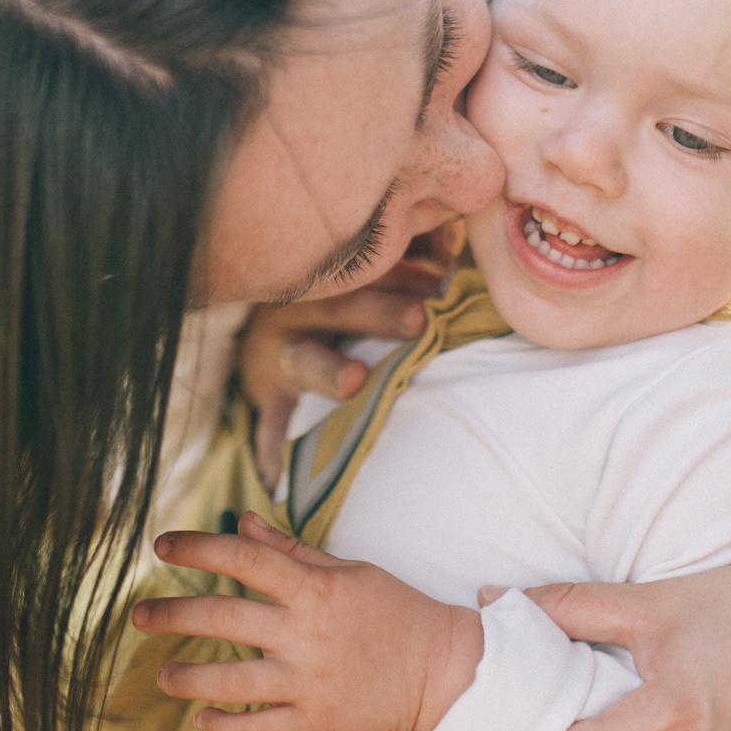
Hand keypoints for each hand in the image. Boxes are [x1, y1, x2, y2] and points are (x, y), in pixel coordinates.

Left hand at [129, 514, 482, 730]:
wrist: (445, 671)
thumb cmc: (395, 612)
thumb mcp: (349, 571)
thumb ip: (291, 551)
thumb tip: (242, 522)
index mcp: (314, 588)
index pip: (243, 558)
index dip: (197, 547)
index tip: (161, 545)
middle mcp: (306, 633)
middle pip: (221, 617)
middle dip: (171, 614)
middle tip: (139, 615)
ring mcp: (309, 682)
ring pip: (229, 680)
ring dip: (186, 677)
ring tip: (163, 675)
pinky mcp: (316, 724)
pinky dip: (223, 727)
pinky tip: (202, 720)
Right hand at [236, 225, 461, 470]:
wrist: (267, 335)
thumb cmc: (338, 302)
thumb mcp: (362, 276)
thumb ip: (411, 262)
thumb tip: (464, 254)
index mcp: (330, 275)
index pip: (366, 267)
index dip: (401, 270)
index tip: (440, 276)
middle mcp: (300, 309)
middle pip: (341, 307)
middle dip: (380, 313)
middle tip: (420, 319)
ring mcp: (280, 355)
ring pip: (304, 360)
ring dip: (330, 370)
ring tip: (355, 382)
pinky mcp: (269, 398)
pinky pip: (270, 424)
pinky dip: (273, 450)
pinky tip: (281, 476)